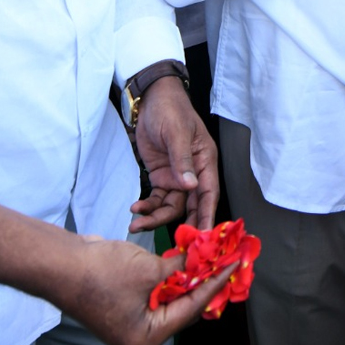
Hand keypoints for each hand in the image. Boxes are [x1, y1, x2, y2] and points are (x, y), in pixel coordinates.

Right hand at [63, 235, 235, 344]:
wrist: (62, 263)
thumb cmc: (102, 273)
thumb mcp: (150, 269)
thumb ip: (182, 267)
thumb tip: (204, 257)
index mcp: (147, 338)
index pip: (192, 308)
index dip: (215, 282)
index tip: (234, 263)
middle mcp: (141, 335)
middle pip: (184, 306)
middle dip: (204, 280)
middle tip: (227, 257)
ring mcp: (133, 321)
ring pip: (173, 297)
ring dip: (190, 275)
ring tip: (213, 255)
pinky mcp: (128, 305)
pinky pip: (158, 291)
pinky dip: (173, 275)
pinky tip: (189, 258)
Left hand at [129, 76, 218, 231]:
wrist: (150, 100)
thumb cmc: (170, 111)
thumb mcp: (176, 133)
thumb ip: (182, 160)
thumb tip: (190, 187)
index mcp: (205, 160)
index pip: (209, 192)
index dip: (208, 214)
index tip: (205, 236)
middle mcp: (194, 172)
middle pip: (192, 204)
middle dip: (182, 224)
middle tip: (171, 243)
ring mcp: (177, 176)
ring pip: (171, 206)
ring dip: (156, 217)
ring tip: (136, 224)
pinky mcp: (161, 177)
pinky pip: (156, 199)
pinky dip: (147, 207)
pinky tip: (135, 210)